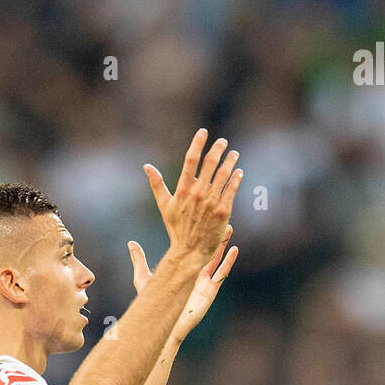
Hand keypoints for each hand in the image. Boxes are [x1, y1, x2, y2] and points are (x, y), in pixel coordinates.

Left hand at [127, 228, 238, 341]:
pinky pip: (222, 274)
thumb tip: (130, 243)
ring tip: (228, 228)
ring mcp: (203, 282)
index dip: (196, 234)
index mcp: (181, 270)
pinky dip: (228, 261)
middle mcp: (193, 274)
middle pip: (206, 250)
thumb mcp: (143, 278)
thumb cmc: (153, 304)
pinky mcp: (209, 291)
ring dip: (223, 244)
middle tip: (216, 218)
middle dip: (212, 234)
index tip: (198, 218)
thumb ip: (139, 261)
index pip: (191, 248)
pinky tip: (234, 249)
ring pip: (216, 258)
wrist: (165, 323)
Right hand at [143, 130, 241, 261]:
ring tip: (234, 154)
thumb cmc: (177, 229)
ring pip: (223, 174)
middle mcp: (198, 193)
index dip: (198, 143)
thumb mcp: (165, 206)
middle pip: (210, 163)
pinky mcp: (223, 211)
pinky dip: (235, 179)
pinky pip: (231, 189)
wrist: (189, 251)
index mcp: (183, 189)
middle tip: (223, 142)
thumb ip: (157, 184)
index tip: (203, 132)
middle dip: (218, 149)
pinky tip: (238, 172)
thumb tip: (147, 167)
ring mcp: (212, 201)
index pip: (191, 160)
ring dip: (230, 161)